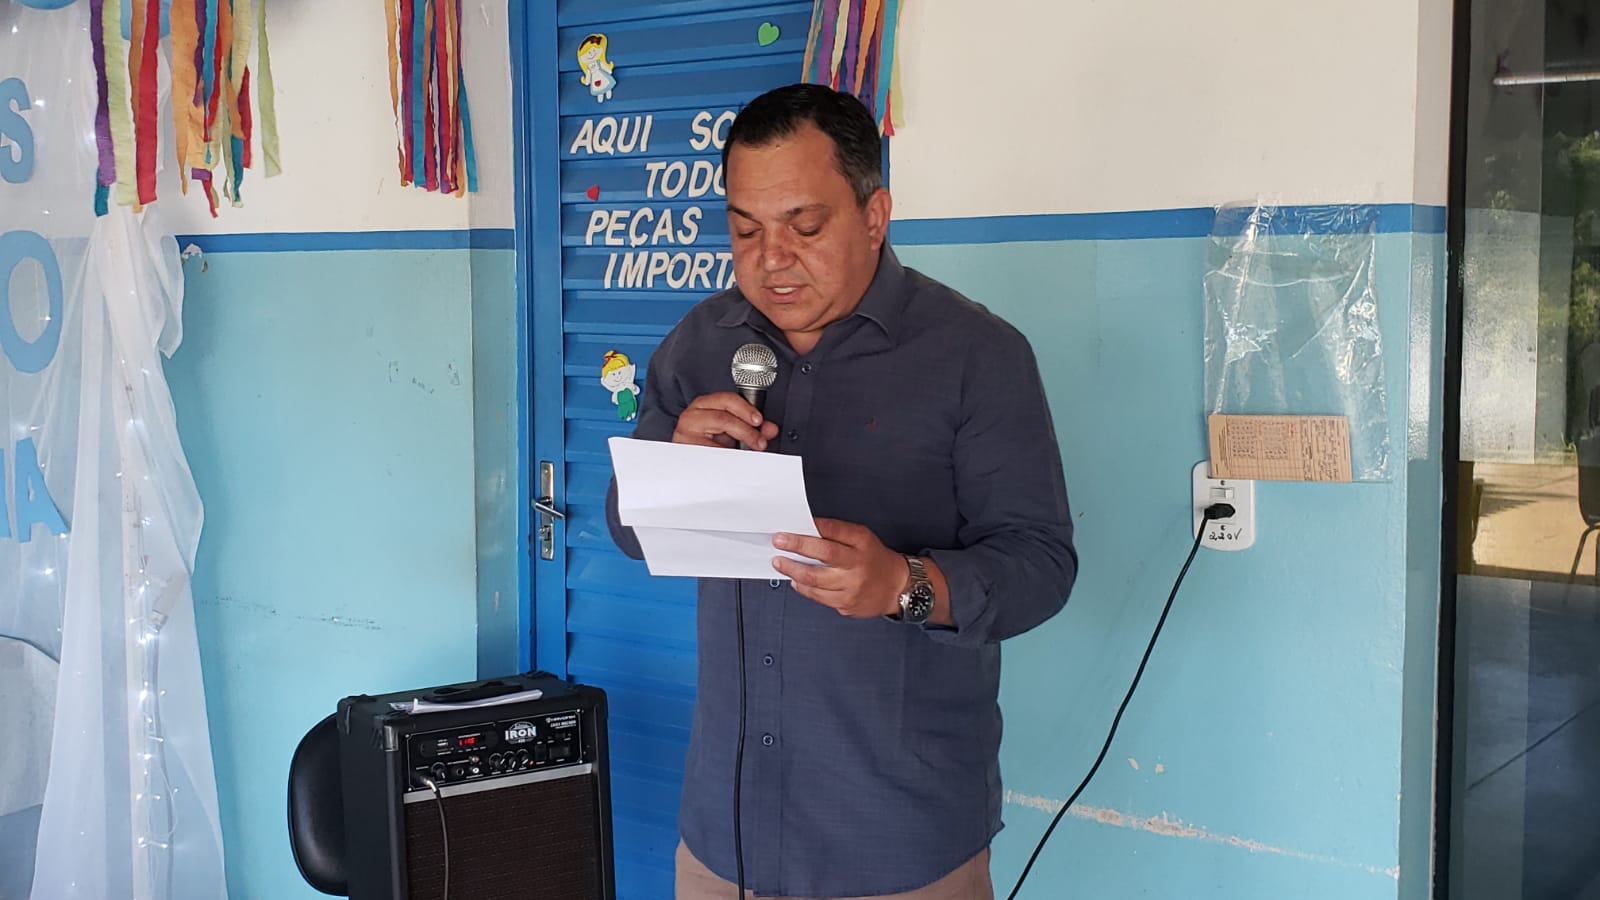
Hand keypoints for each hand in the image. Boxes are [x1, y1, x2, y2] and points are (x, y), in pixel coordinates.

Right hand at [672, 392, 779, 450]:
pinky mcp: (683, 448)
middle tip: (759, 442)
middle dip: (745, 430)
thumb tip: (770, 430)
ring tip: (748, 451)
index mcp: (705, 404)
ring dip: (736, 442)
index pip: (727, 399)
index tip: (760, 421)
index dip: (746, 409)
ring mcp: (684, 431)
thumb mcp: (732, 432)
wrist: (688, 463)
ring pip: (714, 436)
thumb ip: (752, 428)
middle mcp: (692, 414)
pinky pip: (707, 452)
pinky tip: (732, 460)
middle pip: (722, 417)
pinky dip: (724, 456)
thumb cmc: (708, 443)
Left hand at [771, 519, 905, 617]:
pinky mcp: (846, 604)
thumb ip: (836, 533)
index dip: (810, 528)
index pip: (834, 531)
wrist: (896, 587)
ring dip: (792, 569)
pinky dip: (802, 587)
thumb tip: (805, 530)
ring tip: (780, 562)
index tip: (791, 527)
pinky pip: (817, 596)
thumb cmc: (875, 559)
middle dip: (796, 547)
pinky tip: (796, 580)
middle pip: (823, 554)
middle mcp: (858, 564)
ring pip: (815, 579)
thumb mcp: (862, 538)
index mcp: (862, 543)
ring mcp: (851, 586)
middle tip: (779, 542)